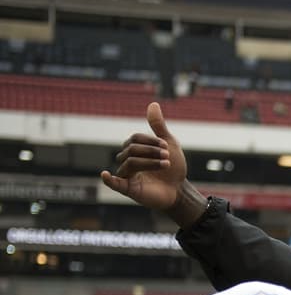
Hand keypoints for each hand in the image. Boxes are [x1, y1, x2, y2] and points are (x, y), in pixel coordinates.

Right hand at [100, 102, 204, 226]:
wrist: (180, 190)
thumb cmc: (173, 168)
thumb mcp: (168, 145)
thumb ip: (158, 126)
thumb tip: (152, 104)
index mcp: (135, 150)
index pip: (134, 139)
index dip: (150, 141)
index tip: (166, 147)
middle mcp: (128, 161)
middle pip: (131, 150)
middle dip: (151, 151)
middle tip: (168, 157)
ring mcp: (128, 176)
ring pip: (129, 163)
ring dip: (150, 162)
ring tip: (166, 164)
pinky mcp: (129, 190)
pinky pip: (115, 184)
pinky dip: (109, 180)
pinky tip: (105, 175)